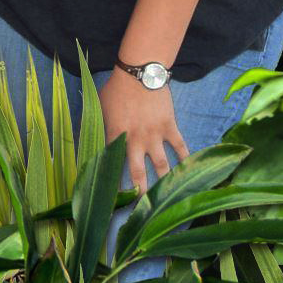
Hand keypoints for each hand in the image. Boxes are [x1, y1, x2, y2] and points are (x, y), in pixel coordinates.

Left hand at [100, 70, 187, 191]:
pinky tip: (189, 173)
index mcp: (115, 136)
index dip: (113, 183)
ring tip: (168, 200)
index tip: (114, 200)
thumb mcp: (100, 107)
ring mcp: (154, 135)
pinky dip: (185, 160)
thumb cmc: (116, 88)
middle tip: (142, 210)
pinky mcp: (169, 127)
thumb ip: (100, 126)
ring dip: (164, 183)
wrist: (140, 72)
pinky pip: (179, 147)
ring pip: (161, 166)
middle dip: (140, 193)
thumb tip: (93, 140)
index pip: (113, 165)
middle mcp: (135, 140)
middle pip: (137, 173)